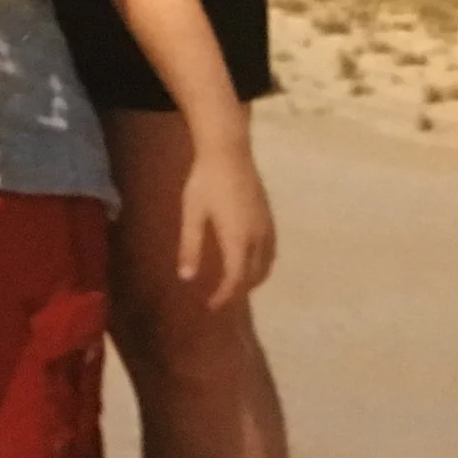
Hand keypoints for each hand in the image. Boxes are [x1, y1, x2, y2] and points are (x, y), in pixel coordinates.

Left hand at [176, 144, 276, 309]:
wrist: (228, 151)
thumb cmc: (205, 181)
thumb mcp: (192, 214)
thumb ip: (189, 247)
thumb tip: (186, 278)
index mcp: (237, 240)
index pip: (235, 280)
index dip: (224, 297)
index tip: (211, 306)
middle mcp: (258, 237)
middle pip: (254, 276)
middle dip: (238, 291)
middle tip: (220, 298)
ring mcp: (267, 227)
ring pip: (266, 265)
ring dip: (252, 279)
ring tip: (234, 284)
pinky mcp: (269, 217)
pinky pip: (270, 251)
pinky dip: (261, 264)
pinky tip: (247, 260)